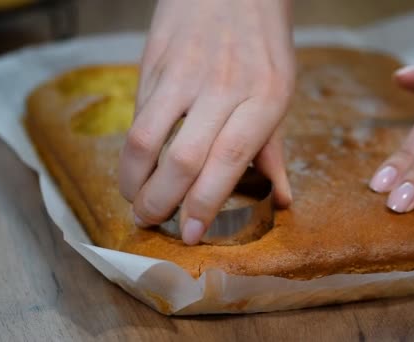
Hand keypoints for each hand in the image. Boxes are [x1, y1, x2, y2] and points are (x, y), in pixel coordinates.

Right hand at [118, 0, 294, 244]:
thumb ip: (273, 148)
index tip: (188, 233)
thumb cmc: (261, 38)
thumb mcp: (280, 87)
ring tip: (133, 199)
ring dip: (133, 181)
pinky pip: (138, 114)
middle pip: (183, 159)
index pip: (229, 161)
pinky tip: (135, 166)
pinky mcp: (154, 62)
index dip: (203, 203)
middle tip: (150, 221)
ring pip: (146, 139)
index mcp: (265, 97)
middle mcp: (224, 85)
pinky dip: (132, 150)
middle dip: (160, 202)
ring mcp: (184, 72)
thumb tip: (280, 199)